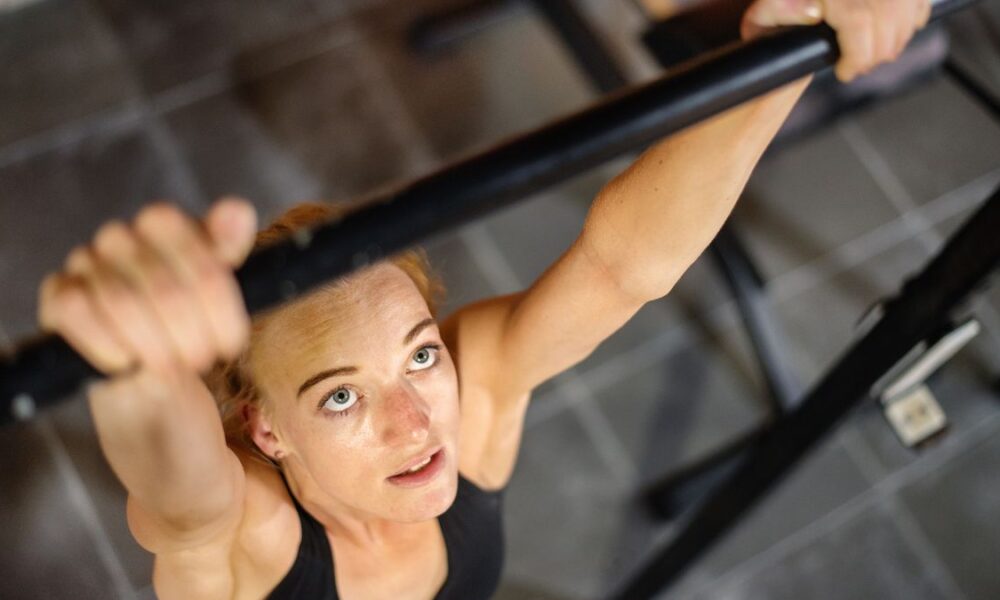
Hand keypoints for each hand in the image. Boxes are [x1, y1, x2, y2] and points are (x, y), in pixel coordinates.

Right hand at [38, 198, 256, 377]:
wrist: (147, 366)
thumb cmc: (186, 319)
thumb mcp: (218, 286)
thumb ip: (229, 247)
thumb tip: (238, 210)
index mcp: (163, 222)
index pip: (201, 260)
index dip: (220, 310)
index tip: (230, 342)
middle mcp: (120, 235)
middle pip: (166, 289)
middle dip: (191, 337)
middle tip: (202, 361)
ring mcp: (84, 262)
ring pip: (124, 303)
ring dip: (155, 347)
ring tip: (171, 367)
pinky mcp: (58, 294)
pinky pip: (79, 313)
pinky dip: (109, 345)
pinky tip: (127, 362)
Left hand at [741, 0, 932, 81]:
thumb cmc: (779, 3)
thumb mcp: (765, 12)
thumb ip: (779, 13)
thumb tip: (813, 14)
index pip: (859, 21)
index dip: (858, 55)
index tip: (845, 72)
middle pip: (889, 19)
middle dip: (877, 54)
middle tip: (858, 66)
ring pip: (908, 11)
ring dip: (896, 40)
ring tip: (872, 54)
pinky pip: (918, 2)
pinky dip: (913, 19)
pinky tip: (894, 33)